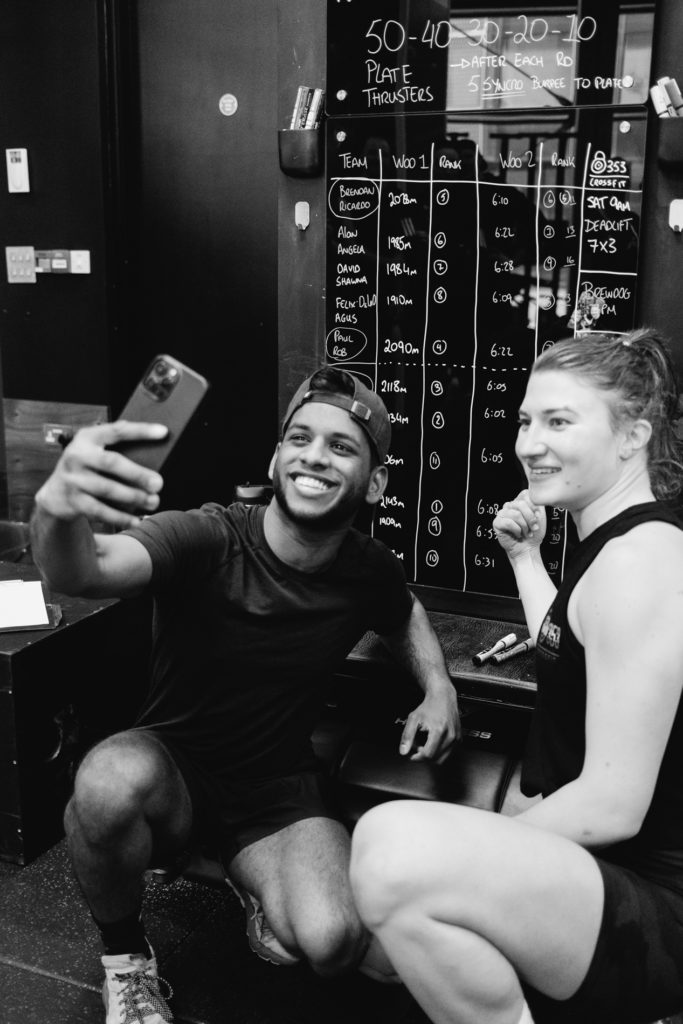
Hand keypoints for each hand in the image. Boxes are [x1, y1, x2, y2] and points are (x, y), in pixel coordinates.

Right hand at [35, 421, 167, 528]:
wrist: (55, 495)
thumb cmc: (85, 469)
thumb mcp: (93, 450)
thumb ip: (114, 442)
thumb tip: (152, 436)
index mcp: (87, 438)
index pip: (116, 431)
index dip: (140, 431)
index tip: (163, 432)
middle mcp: (76, 456)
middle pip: (111, 463)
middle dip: (137, 474)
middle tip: (158, 483)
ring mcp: (73, 480)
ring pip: (107, 489)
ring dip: (133, 497)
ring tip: (153, 501)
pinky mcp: (73, 501)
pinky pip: (100, 511)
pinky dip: (120, 518)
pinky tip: (136, 520)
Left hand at [399, 687, 459, 761]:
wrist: (443, 698)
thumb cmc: (429, 706)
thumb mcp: (413, 719)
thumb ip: (407, 736)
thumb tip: (403, 751)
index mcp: (439, 731)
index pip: (428, 754)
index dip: (418, 757)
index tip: (413, 754)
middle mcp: (450, 736)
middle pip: (435, 759)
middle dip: (424, 756)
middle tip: (418, 746)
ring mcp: (456, 738)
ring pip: (442, 759)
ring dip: (432, 756)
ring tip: (426, 744)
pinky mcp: (459, 740)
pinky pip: (448, 754)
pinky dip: (439, 752)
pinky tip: (433, 743)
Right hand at [493, 489, 545, 560]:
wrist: (528, 548)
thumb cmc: (534, 534)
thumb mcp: (540, 515)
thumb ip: (537, 503)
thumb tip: (534, 497)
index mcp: (519, 502)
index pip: (525, 494)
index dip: (533, 506)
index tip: (537, 517)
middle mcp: (510, 506)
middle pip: (521, 504)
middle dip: (530, 518)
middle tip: (533, 527)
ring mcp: (502, 514)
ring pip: (515, 514)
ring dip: (524, 526)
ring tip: (525, 532)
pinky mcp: (497, 523)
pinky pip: (508, 522)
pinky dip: (516, 530)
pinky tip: (517, 534)